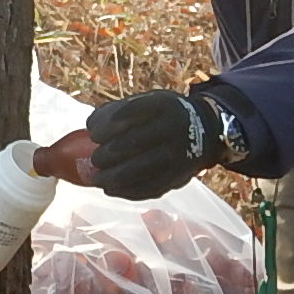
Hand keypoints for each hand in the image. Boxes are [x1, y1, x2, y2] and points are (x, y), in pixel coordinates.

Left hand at [84, 88, 228, 199]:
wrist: (204, 131)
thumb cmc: (161, 116)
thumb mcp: (146, 102)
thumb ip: (117, 111)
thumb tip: (89, 128)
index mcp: (163, 105)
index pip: (130, 113)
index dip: (106, 125)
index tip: (93, 133)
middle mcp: (174, 129)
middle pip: (132, 144)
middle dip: (105, 154)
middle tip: (94, 158)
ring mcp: (178, 155)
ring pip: (138, 171)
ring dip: (110, 177)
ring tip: (96, 178)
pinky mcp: (178, 178)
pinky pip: (148, 188)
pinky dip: (124, 191)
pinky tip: (110, 189)